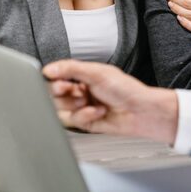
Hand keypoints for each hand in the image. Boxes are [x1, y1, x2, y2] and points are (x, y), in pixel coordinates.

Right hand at [42, 59, 178, 143]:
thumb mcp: (97, 73)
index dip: (55, 80)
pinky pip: (73, 121)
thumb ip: (71, 69)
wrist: (141, 112)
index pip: (57, 77)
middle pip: (54, 95)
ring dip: (75, 106)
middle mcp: (80, 91)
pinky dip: (84, 116)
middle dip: (63, 94)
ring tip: (89, 102)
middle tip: (74, 91)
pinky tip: (98, 111)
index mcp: (83, 75)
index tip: (59, 81)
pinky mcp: (85, 123)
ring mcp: (82, 107)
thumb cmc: (127, 89)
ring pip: (60, 110)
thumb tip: (49, 69)